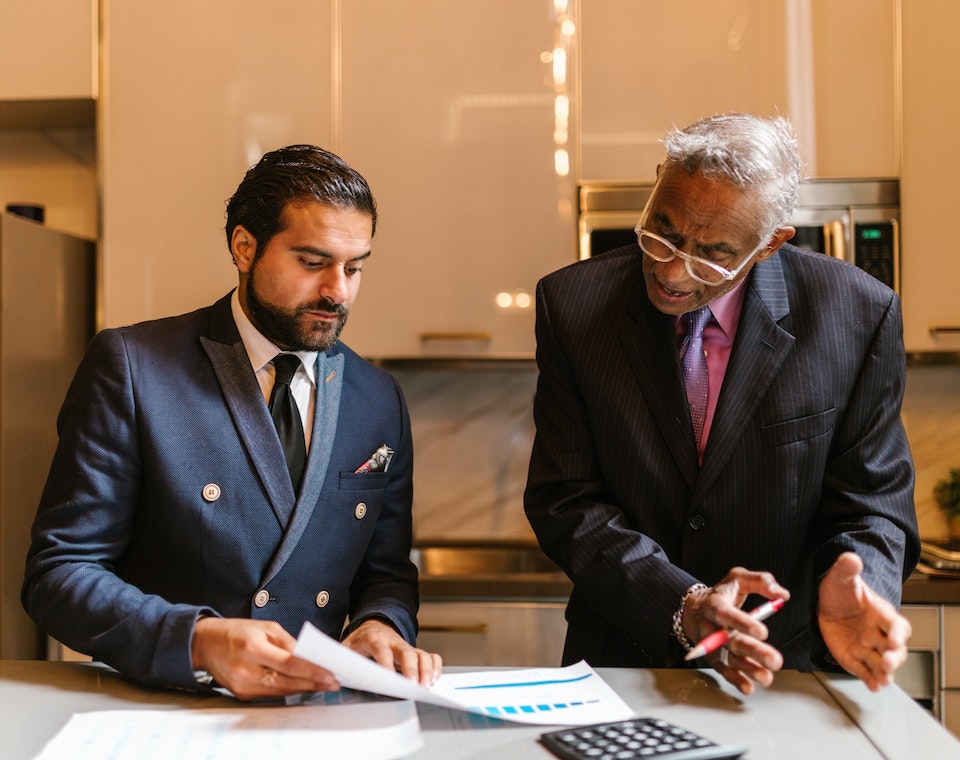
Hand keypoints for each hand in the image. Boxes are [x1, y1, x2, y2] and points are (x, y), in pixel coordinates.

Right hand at [191, 617, 339, 700]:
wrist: (206, 644)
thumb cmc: (237, 632)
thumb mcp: (265, 627)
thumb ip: (288, 642)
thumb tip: (309, 657)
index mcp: (253, 648)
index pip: (289, 664)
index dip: (312, 671)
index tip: (330, 674)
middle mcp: (246, 670)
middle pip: (287, 682)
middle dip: (313, 683)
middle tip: (333, 682)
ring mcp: (243, 686)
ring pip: (281, 691)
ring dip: (303, 688)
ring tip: (323, 683)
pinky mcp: (242, 695)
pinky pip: (271, 694)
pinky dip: (288, 689)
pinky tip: (301, 685)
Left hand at [342, 618, 442, 685]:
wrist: (373, 627)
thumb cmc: (359, 642)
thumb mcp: (346, 648)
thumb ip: (342, 660)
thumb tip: (332, 677)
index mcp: (374, 639)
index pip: (381, 651)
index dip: (386, 665)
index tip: (389, 680)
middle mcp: (393, 641)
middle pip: (407, 652)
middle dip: (412, 670)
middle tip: (414, 687)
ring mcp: (406, 646)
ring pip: (422, 654)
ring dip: (426, 671)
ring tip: (426, 687)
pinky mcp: (415, 652)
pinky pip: (430, 656)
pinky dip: (435, 667)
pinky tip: (433, 679)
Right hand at [682, 567, 790, 695]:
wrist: (693, 608)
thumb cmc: (721, 593)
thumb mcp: (738, 578)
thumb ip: (761, 581)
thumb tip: (782, 595)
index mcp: (714, 605)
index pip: (726, 614)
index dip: (743, 623)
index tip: (762, 632)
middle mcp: (711, 627)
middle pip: (731, 641)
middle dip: (753, 651)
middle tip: (774, 660)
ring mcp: (712, 645)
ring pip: (729, 659)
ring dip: (748, 670)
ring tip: (766, 677)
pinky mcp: (714, 658)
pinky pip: (724, 671)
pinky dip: (735, 680)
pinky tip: (748, 687)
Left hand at [818, 551, 911, 690]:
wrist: (826, 603)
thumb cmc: (840, 590)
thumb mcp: (841, 577)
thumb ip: (847, 569)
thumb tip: (851, 558)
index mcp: (881, 614)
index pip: (897, 625)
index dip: (898, 634)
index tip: (895, 640)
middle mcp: (879, 634)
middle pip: (894, 650)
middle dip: (894, 658)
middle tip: (888, 663)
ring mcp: (868, 647)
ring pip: (881, 663)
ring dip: (884, 673)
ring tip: (883, 680)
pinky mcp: (854, 658)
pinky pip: (865, 671)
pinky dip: (870, 679)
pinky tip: (872, 686)